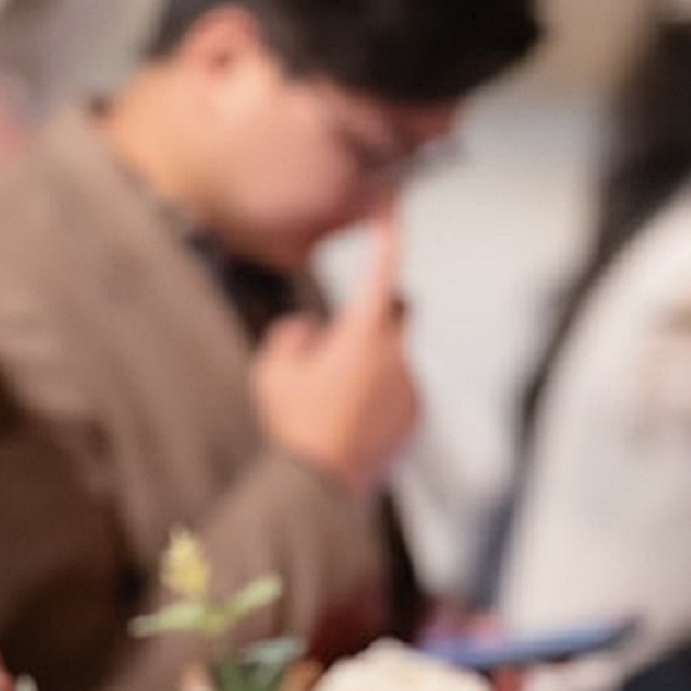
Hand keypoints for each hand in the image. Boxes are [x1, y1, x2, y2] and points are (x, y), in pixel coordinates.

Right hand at [250, 210, 418, 493]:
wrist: (318, 488)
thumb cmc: (295, 428)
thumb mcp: (273, 372)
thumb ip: (292, 337)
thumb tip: (309, 332)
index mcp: (362, 334)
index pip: (383, 267)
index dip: (389, 229)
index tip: (393, 202)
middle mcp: (395, 355)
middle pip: (397, 311)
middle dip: (376, 313)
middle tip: (342, 341)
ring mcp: (411, 387)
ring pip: (395, 356)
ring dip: (374, 365)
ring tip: (337, 403)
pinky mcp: (416, 416)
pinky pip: (403, 391)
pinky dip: (383, 397)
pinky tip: (352, 422)